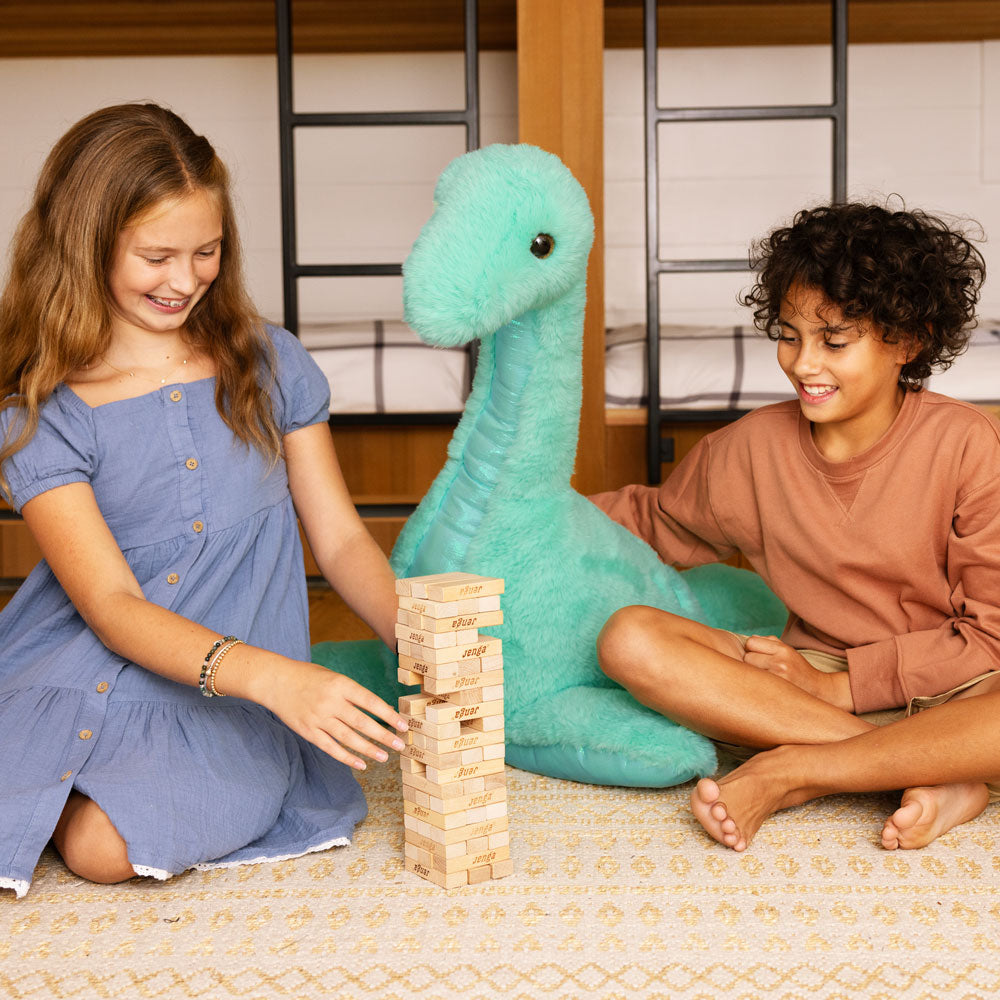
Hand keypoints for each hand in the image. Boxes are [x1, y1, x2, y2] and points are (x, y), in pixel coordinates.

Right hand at [262, 659, 408, 769]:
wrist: (276, 681)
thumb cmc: (309, 676)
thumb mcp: (334, 677)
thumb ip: (353, 693)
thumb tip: (379, 712)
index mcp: (341, 685)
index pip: (370, 702)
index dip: (388, 715)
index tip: (402, 725)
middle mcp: (331, 702)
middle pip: (362, 723)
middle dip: (384, 736)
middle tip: (400, 745)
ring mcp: (318, 718)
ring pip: (348, 738)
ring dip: (368, 749)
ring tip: (384, 757)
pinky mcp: (308, 731)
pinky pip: (330, 748)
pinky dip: (346, 758)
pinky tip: (361, 764)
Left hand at [742, 635, 853, 710]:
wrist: (818, 689)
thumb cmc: (798, 668)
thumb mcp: (788, 650)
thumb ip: (769, 642)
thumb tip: (749, 641)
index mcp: (783, 649)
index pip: (751, 642)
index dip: (751, 649)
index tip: (756, 655)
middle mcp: (780, 662)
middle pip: (747, 658)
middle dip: (750, 663)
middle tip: (761, 669)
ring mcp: (778, 678)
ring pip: (749, 672)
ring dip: (753, 675)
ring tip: (763, 679)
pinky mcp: (777, 691)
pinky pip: (756, 685)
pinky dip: (757, 685)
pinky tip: (765, 687)